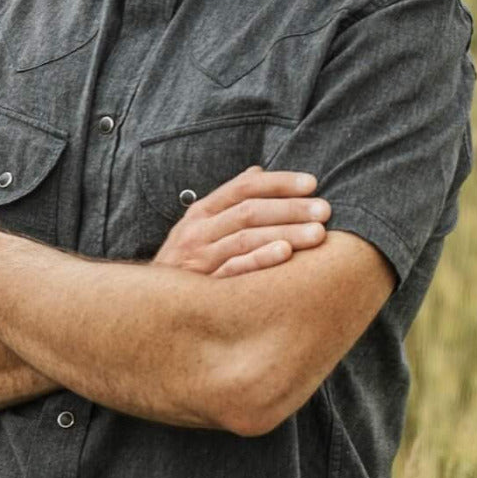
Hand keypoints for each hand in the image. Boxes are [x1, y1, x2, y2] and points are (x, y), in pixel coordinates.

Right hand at [152, 166, 328, 277]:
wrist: (152, 306)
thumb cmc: (187, 262)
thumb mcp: (200, 227)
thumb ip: (229, 200)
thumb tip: (257, 171)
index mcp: (202, 212)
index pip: (243, 187)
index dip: (279, 182)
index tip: (312, 183)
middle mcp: (199, 231)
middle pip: (249, 211)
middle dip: (290, 208)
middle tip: (324, 210)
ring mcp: (200, 258)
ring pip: (246, 237)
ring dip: (285, 232)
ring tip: (318, 233)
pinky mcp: (203, 287)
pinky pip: (234, 269)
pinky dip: (260, 260)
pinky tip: (286, 254)